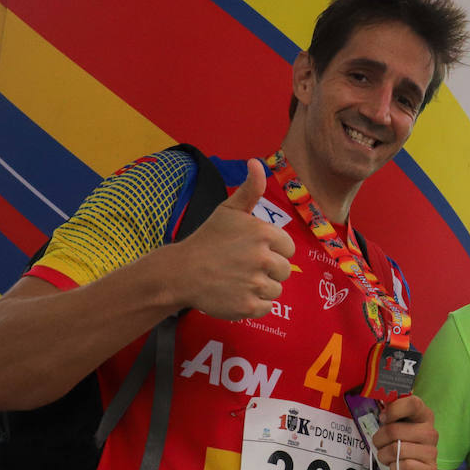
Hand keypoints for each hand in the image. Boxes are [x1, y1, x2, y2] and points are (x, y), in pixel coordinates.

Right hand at [175, 158, 295, 319]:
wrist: (181, 272)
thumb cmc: (208, 239)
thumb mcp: (229, 210)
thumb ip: (250, 189)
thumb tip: (257, 162)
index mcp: (263, 233)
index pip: (288, 248)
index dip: (272, 250)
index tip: (251, 250)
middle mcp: (263, 258)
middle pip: (284, 270)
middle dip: (267, 270)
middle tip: (242, 266)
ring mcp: (255, 283)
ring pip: (276, 290)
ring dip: (260, 287)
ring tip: (237, 279)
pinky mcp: (248, 306)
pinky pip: (266, 307)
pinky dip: (253, 304)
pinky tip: (236, 293)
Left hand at [369, 393, 439, 469]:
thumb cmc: (401, 442)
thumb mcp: (396, 423)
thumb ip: (390, 410)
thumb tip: (383, 400)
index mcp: (424, 415)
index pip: (412, 403)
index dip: (393, 410)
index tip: (383, 418)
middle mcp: (431, 432)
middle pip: (394, 430)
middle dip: (379, 439)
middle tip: (379, 443)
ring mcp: (433, 452)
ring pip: (396, 450)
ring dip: (383, 455)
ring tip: (386, 456)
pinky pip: (404, 466)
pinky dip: (394, 468)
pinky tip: (397, 466)